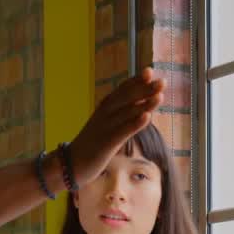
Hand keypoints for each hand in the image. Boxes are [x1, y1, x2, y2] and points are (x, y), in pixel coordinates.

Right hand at [70, 68, 164, 184]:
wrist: (71, 163)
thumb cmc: (93, 144)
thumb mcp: (106, 125)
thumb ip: (121, 114)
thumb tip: (140, 106)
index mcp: (104, 108)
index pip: (121, 90)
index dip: (136, 80)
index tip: (149, 70)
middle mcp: (104, 113)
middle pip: (126, 98)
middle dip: (144, 89)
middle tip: (162, 81)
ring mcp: (105, 127)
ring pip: (127, 112)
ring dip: (144, 103)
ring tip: (160, 96)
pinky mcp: (107, 143)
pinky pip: (123, 131)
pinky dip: (135, 123)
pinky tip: (147, 116)